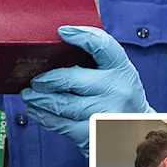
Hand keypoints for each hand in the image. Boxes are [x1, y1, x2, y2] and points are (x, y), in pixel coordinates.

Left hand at [21, 27, 151, 145]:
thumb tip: (60, 40)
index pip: (103, 45)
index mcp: (122, 69)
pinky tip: (36, 111)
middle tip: (34, 80)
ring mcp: (106, 114)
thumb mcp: (118, 73)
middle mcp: (117, 90)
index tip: (63, 32)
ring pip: (62, 104)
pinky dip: (44, 117)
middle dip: (47, 79)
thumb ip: (96, 59)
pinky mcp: (93, 134)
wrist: (137, 130)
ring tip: (29, 95)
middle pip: (71, 79)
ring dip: (39, 99)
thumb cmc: (120, 95)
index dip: (82, 35)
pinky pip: (61, 125)